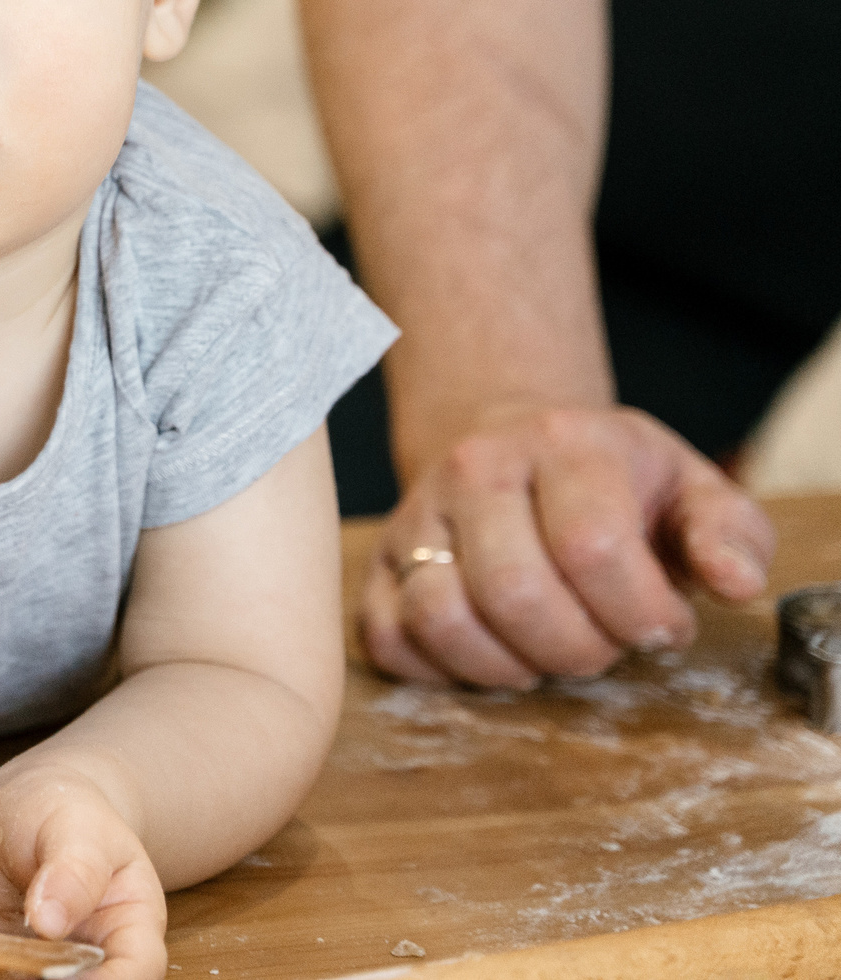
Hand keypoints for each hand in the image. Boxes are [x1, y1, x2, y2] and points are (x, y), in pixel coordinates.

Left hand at [0, 776, 163, 979]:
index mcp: (128, 929)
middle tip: (16, 965)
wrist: (18, 811)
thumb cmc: (65, 816)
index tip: (67, 975)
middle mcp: (83, 960)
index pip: (136, 971)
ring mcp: (32, 964)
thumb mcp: (78, 829)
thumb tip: (49, 921)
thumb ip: (72, 870)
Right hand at [364, 401, 775, 687]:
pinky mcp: (376, 563)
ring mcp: (415, 515)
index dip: (639, 613)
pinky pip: (388, 639)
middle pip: (514, 591)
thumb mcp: (692, 490)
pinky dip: (443, 670)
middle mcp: (475, 469)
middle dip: (579, 648)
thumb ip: (731, 534)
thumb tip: (735, 583)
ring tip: (547, 652)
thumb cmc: (612, 482)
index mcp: (563, 443)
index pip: (591, 546)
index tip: (662, 626)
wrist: (514, 441)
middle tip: (606, 644)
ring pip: (440, 616)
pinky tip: (493, 653)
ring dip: (509, 665)